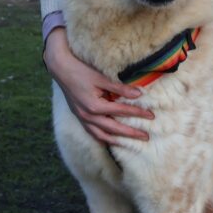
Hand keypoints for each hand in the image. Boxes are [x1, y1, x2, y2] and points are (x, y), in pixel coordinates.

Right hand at [44, 28, 153, 144]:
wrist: (60, 69)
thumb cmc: (81, 71)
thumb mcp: (101, 78)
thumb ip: (120, 88)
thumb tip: (138, 94)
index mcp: (95, 106)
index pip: (121, 111)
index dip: (138, 113)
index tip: (151, 115)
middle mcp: (88, 116)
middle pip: (113, 129)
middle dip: (130, 133)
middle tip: (146, 136)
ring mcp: (82, 118)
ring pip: (101, 135)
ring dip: (117, 140)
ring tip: (130, 143)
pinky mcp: (79, 117)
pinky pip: (93, 133)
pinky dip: (103, 138)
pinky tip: (111, 139)